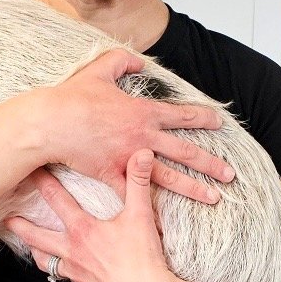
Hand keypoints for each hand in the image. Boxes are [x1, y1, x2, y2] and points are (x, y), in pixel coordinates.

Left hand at [3, 148, 175, 281]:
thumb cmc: (141, 259)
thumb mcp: (141, 216)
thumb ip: (137, 182)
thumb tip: (141, 153)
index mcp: (82, 230)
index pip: (57, 200)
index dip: (43, 183)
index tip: (30, 171)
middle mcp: (72, 250)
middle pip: (37, 236)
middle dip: (20, 225)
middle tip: (7, 218)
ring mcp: (75, 271)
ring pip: (46, 260)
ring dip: (36, 250)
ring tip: (29, 244)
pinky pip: (63, 276)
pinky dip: (58, 269)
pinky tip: (62, 266)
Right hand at [33, 47, 234, 204]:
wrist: (51, 123)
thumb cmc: (73, 97)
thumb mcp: (100, 69)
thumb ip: (122, 60)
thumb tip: (139, 59)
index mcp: (142, 112)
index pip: (181, 115)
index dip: (203, 117)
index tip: (220, 123)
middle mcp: (142, 137)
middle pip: (184, 151)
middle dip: (210, 163)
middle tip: (230, 173)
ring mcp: (129, 159)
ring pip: (169, 177)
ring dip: (193, 188)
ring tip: (214, 198)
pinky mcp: (112, 176)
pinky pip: (134, 196)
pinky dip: (149, 210)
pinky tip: (166, 222)